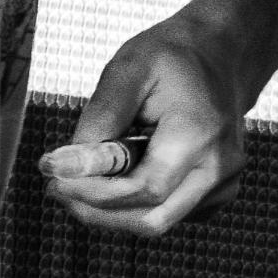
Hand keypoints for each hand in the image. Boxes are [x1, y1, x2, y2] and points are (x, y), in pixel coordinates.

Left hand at [40, 7, 247, 235]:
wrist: (219, 55)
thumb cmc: (172, 59)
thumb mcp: (129, 68)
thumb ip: (101, 117)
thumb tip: (70, 165)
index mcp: (199, 132)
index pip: (144, 188)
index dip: (93, 191)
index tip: (54, 177)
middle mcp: (219, 166)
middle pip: (152, 219)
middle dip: (97, 210)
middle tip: (58, 187)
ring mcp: (224, 183)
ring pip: (159, 222)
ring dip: (112, 211)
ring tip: (79, 180)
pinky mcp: (217, 193)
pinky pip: (169, 214)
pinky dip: (136, 204)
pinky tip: (118, 175)